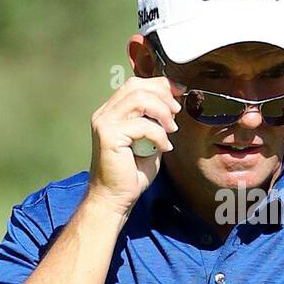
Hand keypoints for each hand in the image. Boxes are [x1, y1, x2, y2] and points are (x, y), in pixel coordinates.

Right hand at [86, 76, 180, 217]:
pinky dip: (159, 135)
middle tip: (177, 112)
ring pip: (139, 99)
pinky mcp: (108, 135)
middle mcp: (105, 114)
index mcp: (112, 112)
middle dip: (163, 95)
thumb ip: (156, 122)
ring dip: (162, 112)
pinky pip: (142, 125)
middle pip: (136, 86)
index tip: (179, 92)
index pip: (135, 84)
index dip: (159, 84)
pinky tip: (164, 148)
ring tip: (172, 129)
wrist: (115, 198)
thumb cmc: (131, 174)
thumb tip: (172, 105)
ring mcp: (104, 123)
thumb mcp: (149, 141)